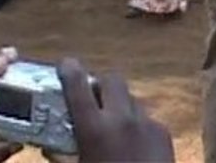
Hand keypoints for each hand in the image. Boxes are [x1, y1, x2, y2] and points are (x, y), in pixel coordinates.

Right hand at [57, 59, 174, 162]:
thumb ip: (62, 157)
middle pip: (112, 80)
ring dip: (118, 105)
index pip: (78, 87)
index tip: (65, 63)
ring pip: (131, 99)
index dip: (70, 71)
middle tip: (91, 99)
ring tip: (110, 126)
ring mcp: (147, 123)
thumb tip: (50, 147)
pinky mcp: (164, 132)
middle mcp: (122, 119)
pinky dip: (135, 124)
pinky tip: (131, 146)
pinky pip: (146, 119)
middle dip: (100, 85)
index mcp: (94, 130)